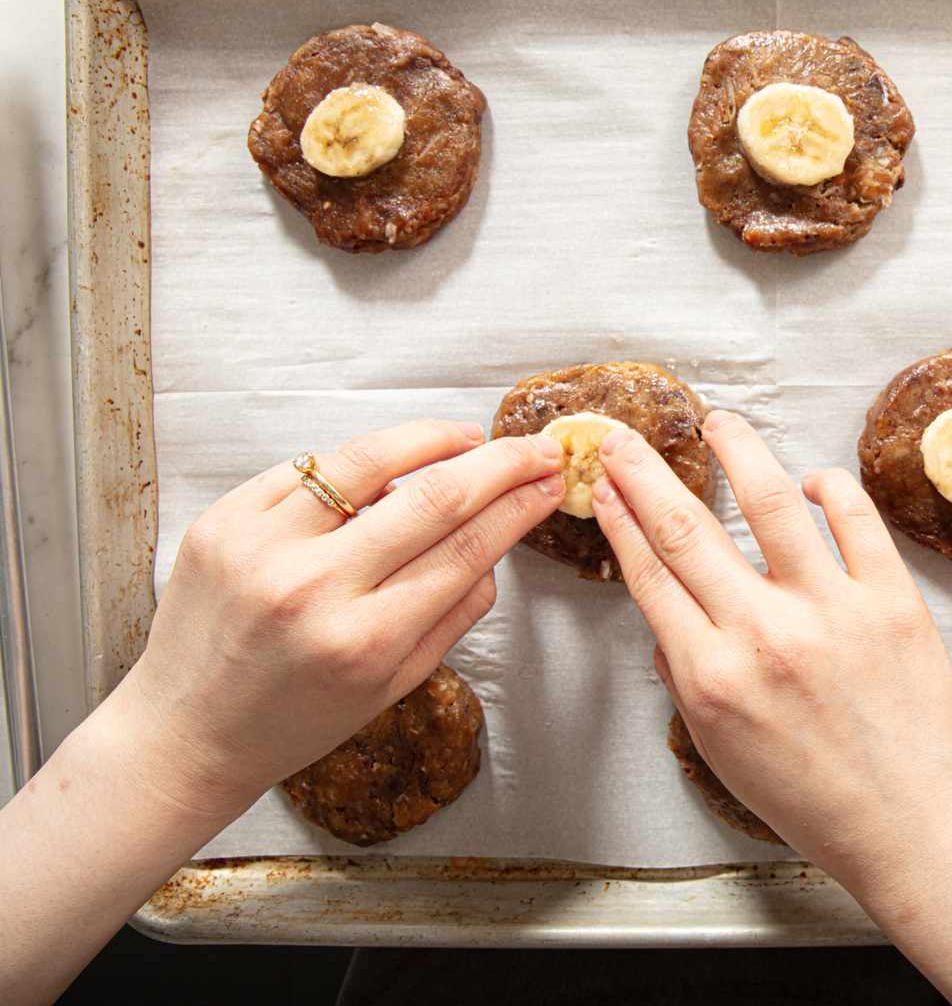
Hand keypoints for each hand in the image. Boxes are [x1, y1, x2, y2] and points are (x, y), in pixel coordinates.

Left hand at [121, 418, 563, 819]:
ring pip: (368, 460)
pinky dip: (355, 463)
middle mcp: (313, 588)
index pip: (465, 550)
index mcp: (363, 640)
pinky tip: (385, 466)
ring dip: (431, 438)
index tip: (548, 484)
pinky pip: (306, 469)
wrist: (186, 732)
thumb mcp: (392, 685)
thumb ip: (452, 616)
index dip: (518, 508)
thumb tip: (496, 543)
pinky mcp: (223, 520)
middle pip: (433, 498)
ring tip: (466, 436)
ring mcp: (262, 547)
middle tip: (534, 449)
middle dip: (499, 464)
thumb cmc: (294, 720)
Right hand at [590, 409, 951, 891]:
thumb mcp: (720, 751)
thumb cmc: (815, 800)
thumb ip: (687, 678)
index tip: (606, 487)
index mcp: (712, 678)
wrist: (912, 828)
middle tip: (625, 439)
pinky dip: (829, 487)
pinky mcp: (892, 599)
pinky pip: (855, 519)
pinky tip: (811, 478)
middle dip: (644, 473)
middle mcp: (764, 635)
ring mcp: (831, 611)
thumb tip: (670, 615)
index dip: (620, 521)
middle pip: (686, 529)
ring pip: (772, 500)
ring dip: (738, 450)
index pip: (649, 576)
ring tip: (720, 422)